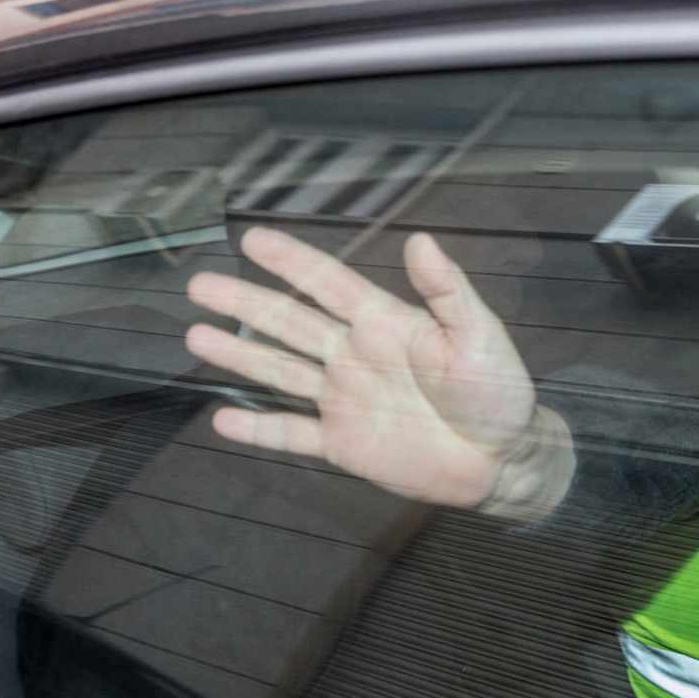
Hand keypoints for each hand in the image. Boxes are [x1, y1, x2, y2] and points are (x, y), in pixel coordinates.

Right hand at [184, 227, 536, 508]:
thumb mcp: (480, 336)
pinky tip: (222, 418)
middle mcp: (355, 355)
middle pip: (290, 323)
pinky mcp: (343, 444)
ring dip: (240, 354)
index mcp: (385, 323)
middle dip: (245, 302)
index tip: (251, 238)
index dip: (291, 261)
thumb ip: (448, 292)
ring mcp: (345, 400)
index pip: (329, 284)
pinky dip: (258, 428)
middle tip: (199, 283)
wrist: (503, 460)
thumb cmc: (497, 392)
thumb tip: (420, 239)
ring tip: (195, 336)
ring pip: (281, 371)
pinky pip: (292, 434)